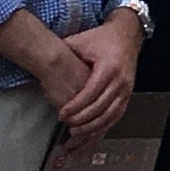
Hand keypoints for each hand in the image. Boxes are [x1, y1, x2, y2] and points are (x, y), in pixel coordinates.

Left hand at [52, 17, 139, 147]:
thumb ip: (63, 52)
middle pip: (101, 108)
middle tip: (67, 127)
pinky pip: (116, 116)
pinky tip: (91, 134)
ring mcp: (126, 90)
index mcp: (109, 67)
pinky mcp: (128, 95)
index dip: (75, 106)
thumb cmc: (102, 38)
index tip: (62, 115)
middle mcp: (120, 80)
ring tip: (76, 135)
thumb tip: (41, 58)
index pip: (91, 93)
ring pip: (110, 116)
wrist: (126, 35)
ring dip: (93, 128)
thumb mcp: (81, 41)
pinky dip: (103, 127)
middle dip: (82, 121)